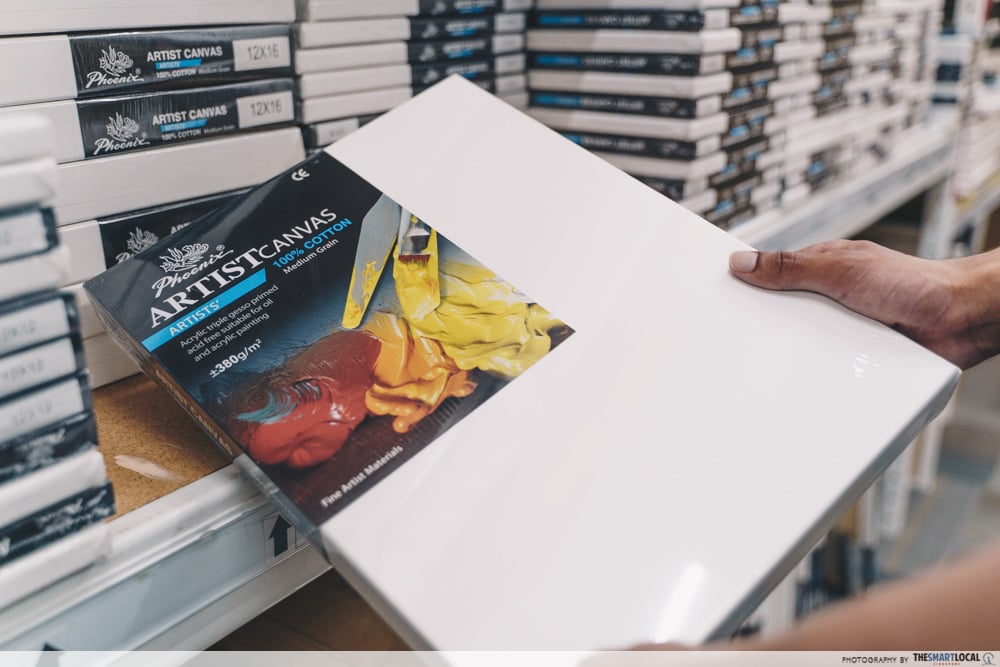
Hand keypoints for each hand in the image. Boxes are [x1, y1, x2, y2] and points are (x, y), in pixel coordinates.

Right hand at [729, 240, 999, 368]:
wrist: (962, 320)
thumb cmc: (916, 283)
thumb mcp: (842, 268)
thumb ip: (792, 266)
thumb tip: (742, 262)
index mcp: (820, 272)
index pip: (770, 278)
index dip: (744, 288)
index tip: (714, 298)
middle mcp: (828, 302)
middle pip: (779, 318)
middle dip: (761, 330)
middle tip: (730, 344)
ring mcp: (842, 334)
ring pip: (800, 349)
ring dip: (791, 358)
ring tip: (762, 371)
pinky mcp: (855, 362)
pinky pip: (824, 373)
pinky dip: (816, 378)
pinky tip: (801, 387)